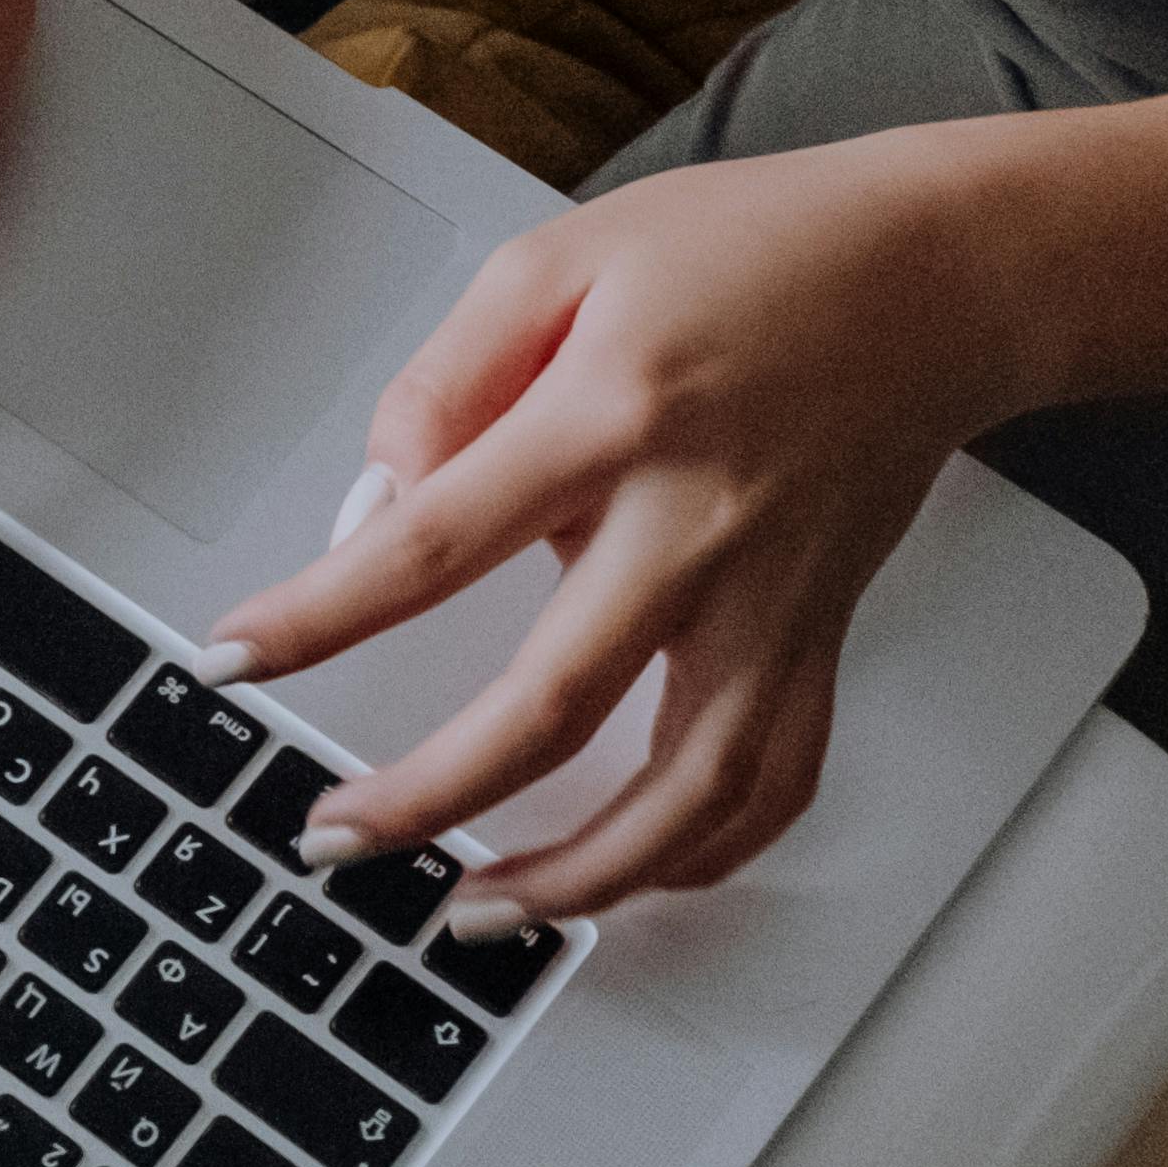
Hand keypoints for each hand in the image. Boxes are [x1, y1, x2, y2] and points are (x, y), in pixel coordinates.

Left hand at [219, 132, 1023, 929]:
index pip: (432, 546)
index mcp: (610, 419)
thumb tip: (376, 504)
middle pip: (550, 704)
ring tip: (473, 913)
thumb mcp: (557, 260)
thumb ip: (446, 381)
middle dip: (426, 796)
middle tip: (331, 835)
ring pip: (683, 793)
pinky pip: (771, 783)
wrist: (934, 275)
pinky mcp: (819, 634)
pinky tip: (622, 879)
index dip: (319, 614)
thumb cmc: (746, 253)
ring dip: (574, 879)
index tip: (233, 659)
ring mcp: (770, 599)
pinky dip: (697, 857)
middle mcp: (696, 527)